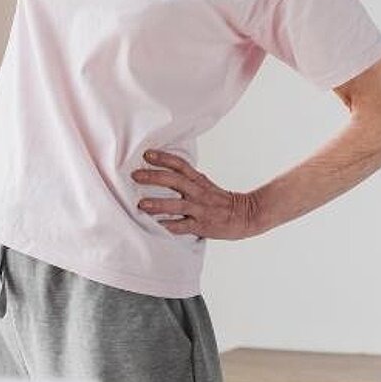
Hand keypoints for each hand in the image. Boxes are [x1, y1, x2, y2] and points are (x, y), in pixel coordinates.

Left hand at [134, 151, 265, 240]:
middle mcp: (199, 192)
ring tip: (141, 204)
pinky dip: (169, 226)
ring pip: (177, 204)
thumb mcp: (206, 185)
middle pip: (175, 181)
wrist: (245, 215)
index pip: (180, 165)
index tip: (146, 154)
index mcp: (199, 180)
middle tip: (135, 175)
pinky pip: (183, 226)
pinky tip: (156, 227)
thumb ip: (188, 180)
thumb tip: (163, 174)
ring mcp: (200, 209)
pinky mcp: (201, 225)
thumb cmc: (221, 201)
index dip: (164, 158)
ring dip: (158, 204)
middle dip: (154, 177)